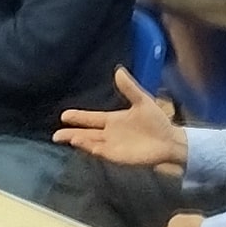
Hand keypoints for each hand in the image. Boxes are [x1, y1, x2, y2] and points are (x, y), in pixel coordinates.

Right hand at [56, 69, 189, 169]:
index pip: (91, 119)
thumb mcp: (142, 101)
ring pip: (91, 143)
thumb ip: (129, 88)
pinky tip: (83, 144)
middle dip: (71, 133)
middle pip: (86, 133)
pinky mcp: (118, 156)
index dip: (78, 117)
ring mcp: (113, 145)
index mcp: (113, 120)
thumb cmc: (157, 122)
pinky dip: (91, 148)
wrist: (169, 140)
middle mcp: (110, 133)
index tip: (64, 115)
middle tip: (56, 134)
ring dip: (79, 140)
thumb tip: (119, 71)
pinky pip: (101, 151)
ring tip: (65, 137)